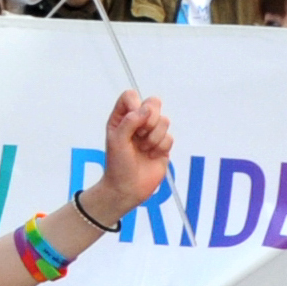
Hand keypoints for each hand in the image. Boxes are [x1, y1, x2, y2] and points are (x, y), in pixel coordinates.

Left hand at [94, 90, 173, 213]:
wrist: (127, 188)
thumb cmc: (117, 165)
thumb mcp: (117, 141)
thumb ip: (130, 121)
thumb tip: (147, 108)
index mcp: (121, 118)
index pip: (130, 96)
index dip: (136, 105)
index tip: (134, 119)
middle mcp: (137, 123)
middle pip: (153, 103)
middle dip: (150, 119)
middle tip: (140, 134)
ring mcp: (151, 133)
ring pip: (164, 121)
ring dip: (154, 137)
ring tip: (143, 149)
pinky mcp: (162, 145)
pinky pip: (170, 137)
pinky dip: (160, 147)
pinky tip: (151, 156)